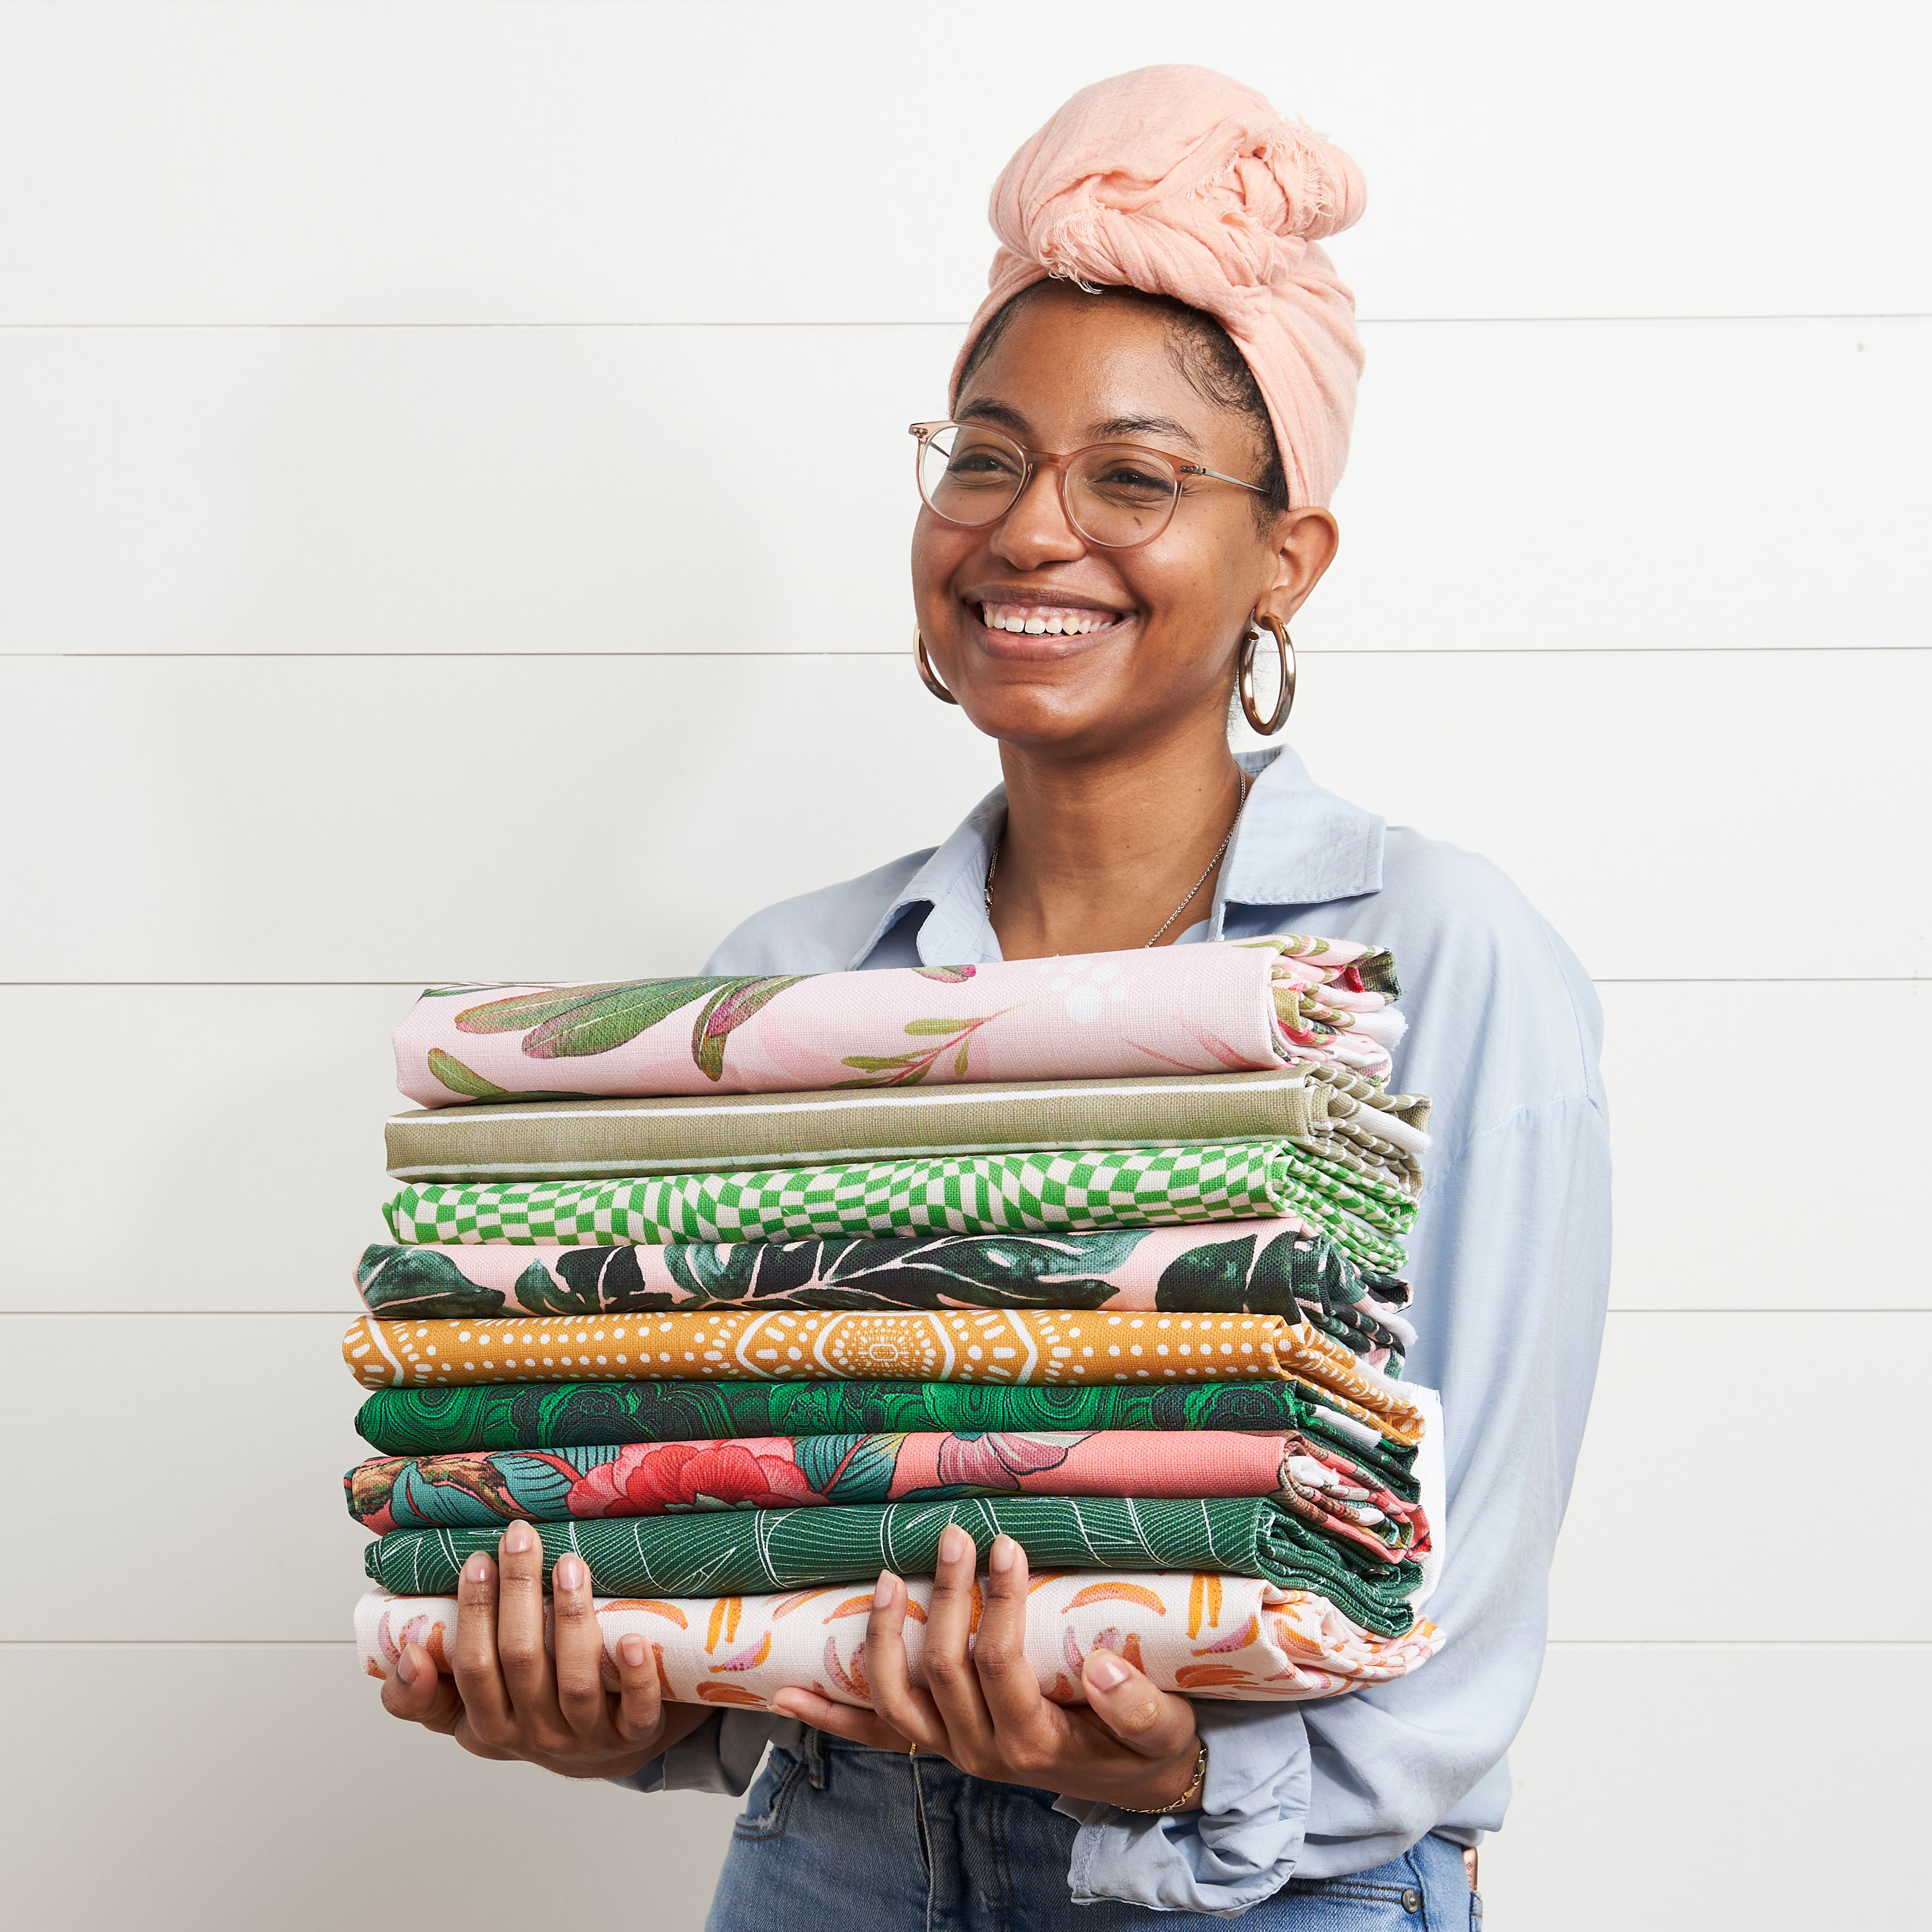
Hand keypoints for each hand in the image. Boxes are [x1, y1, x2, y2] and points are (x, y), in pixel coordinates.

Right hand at [378, 1518, 711, 1778]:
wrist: (602, 1750)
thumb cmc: (528, 1713)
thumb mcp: (466, 1712)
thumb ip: (421, 1692)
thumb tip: (406, 1654)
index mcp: (489, 1725)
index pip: (473, 1668)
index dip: (473, 1614)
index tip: (478, 1559)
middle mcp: (535, 1734)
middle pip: (521, 1660)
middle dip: (518, 1592)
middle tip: (521, 1535)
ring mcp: (587, 1736)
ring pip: (575, 1681)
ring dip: (572, 1619)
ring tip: (570, 1562)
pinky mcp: (635, 1734)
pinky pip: (636, 1711)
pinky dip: (636, 1676)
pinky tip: (633, 1638)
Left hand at [769, 1527, 1203, 1812]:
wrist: (1133, 1786)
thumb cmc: (1146, 1746)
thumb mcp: (1165, 1730)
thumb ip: (1138, 1706)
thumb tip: (1099, 1666)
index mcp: (1033, 1742)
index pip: (999, 1663)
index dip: (999, 1603)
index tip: (1007, 1545)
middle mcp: (982, 1752)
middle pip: (944, 1668)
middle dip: (947, 1596)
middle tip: (956, 1534)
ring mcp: (952, 1751)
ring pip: (897, 1699)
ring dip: (883, 1637)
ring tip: (888, 1577)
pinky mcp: (938, 1746)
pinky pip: (875, 1735)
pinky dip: (831, 1715)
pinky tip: (787, 1694)